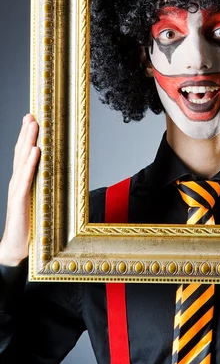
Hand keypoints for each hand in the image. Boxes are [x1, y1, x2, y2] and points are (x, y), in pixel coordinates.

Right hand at [0, 114, 40, 266]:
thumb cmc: (30, 224)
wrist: (17, 248)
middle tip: (32, 114)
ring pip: (22, 161)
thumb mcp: (40, 200)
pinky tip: (34, 151)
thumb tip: (59, 172)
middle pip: (22, 152)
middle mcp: (18, 182)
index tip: (33, 117)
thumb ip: (45, 185)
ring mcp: (17, 190)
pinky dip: (30, 164)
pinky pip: (26, 179)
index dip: (28, 136)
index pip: (25, 154)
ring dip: (28, 141)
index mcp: (23, 181)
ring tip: (33, 125)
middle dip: (26, 132)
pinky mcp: (20, 201)